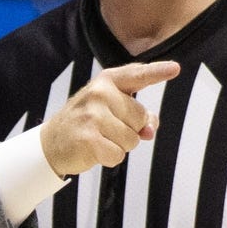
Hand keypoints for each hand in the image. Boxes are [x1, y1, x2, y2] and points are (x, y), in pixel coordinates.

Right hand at [40, 61, 179, 176]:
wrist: (51, 143)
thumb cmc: (87, 123)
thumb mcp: (110, 110)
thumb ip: (137, 114)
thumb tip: (150, 129)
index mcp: (107, 81)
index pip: (137, 75)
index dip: (158, 72)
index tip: (175, 69)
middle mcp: (100, 93)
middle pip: (141, 118)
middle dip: (130, 130)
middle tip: (105, 129)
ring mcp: (93, 115)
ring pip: (132, 140)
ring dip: (119, 146)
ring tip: (99, 139)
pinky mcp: (89, 139)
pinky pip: (118, 155)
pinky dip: (110, 158)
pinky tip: (94, 150)